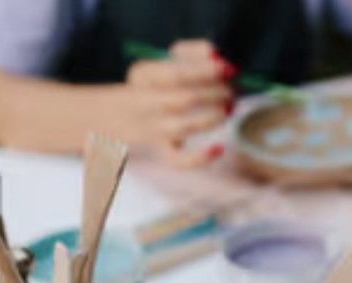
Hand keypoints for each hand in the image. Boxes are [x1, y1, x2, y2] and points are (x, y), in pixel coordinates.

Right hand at [118, 40, 233, 167]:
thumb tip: (216, 55)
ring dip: (212, 117)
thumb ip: (193, 54)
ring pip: (181, 127)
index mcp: (143, 74)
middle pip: (182, 100)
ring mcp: (150, 129)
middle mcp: (142, 102)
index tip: (227, 69)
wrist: (118, 113)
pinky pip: (176, 160)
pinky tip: (219, 148)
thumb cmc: (156, 84)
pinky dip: (199, 158)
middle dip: (214, 94)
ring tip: (229, 107)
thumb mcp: (167, 61)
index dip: (206, 72)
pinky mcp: (160, 150)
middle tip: (232, 91)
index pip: (176, 74)